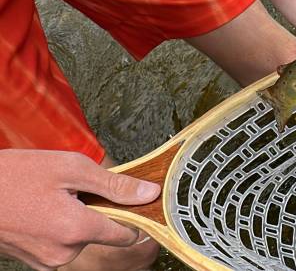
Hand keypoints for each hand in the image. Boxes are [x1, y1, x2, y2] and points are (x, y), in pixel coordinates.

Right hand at [0, 150, 160, 269]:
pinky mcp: (35, 261)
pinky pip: (62, 244)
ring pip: (82, 238)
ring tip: (54, 197)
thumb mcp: (71, 167)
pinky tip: (44, 209)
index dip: (134, 215)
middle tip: (77, 189)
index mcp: (76, 230)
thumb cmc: (14, 175)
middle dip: (98, 210)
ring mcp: (47, 260)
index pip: (127, 235)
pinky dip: (61, 227)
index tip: (135, 201)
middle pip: (103, 233)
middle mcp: (64, 252)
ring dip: (77, 218)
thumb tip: (148, 193)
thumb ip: (115, 185)